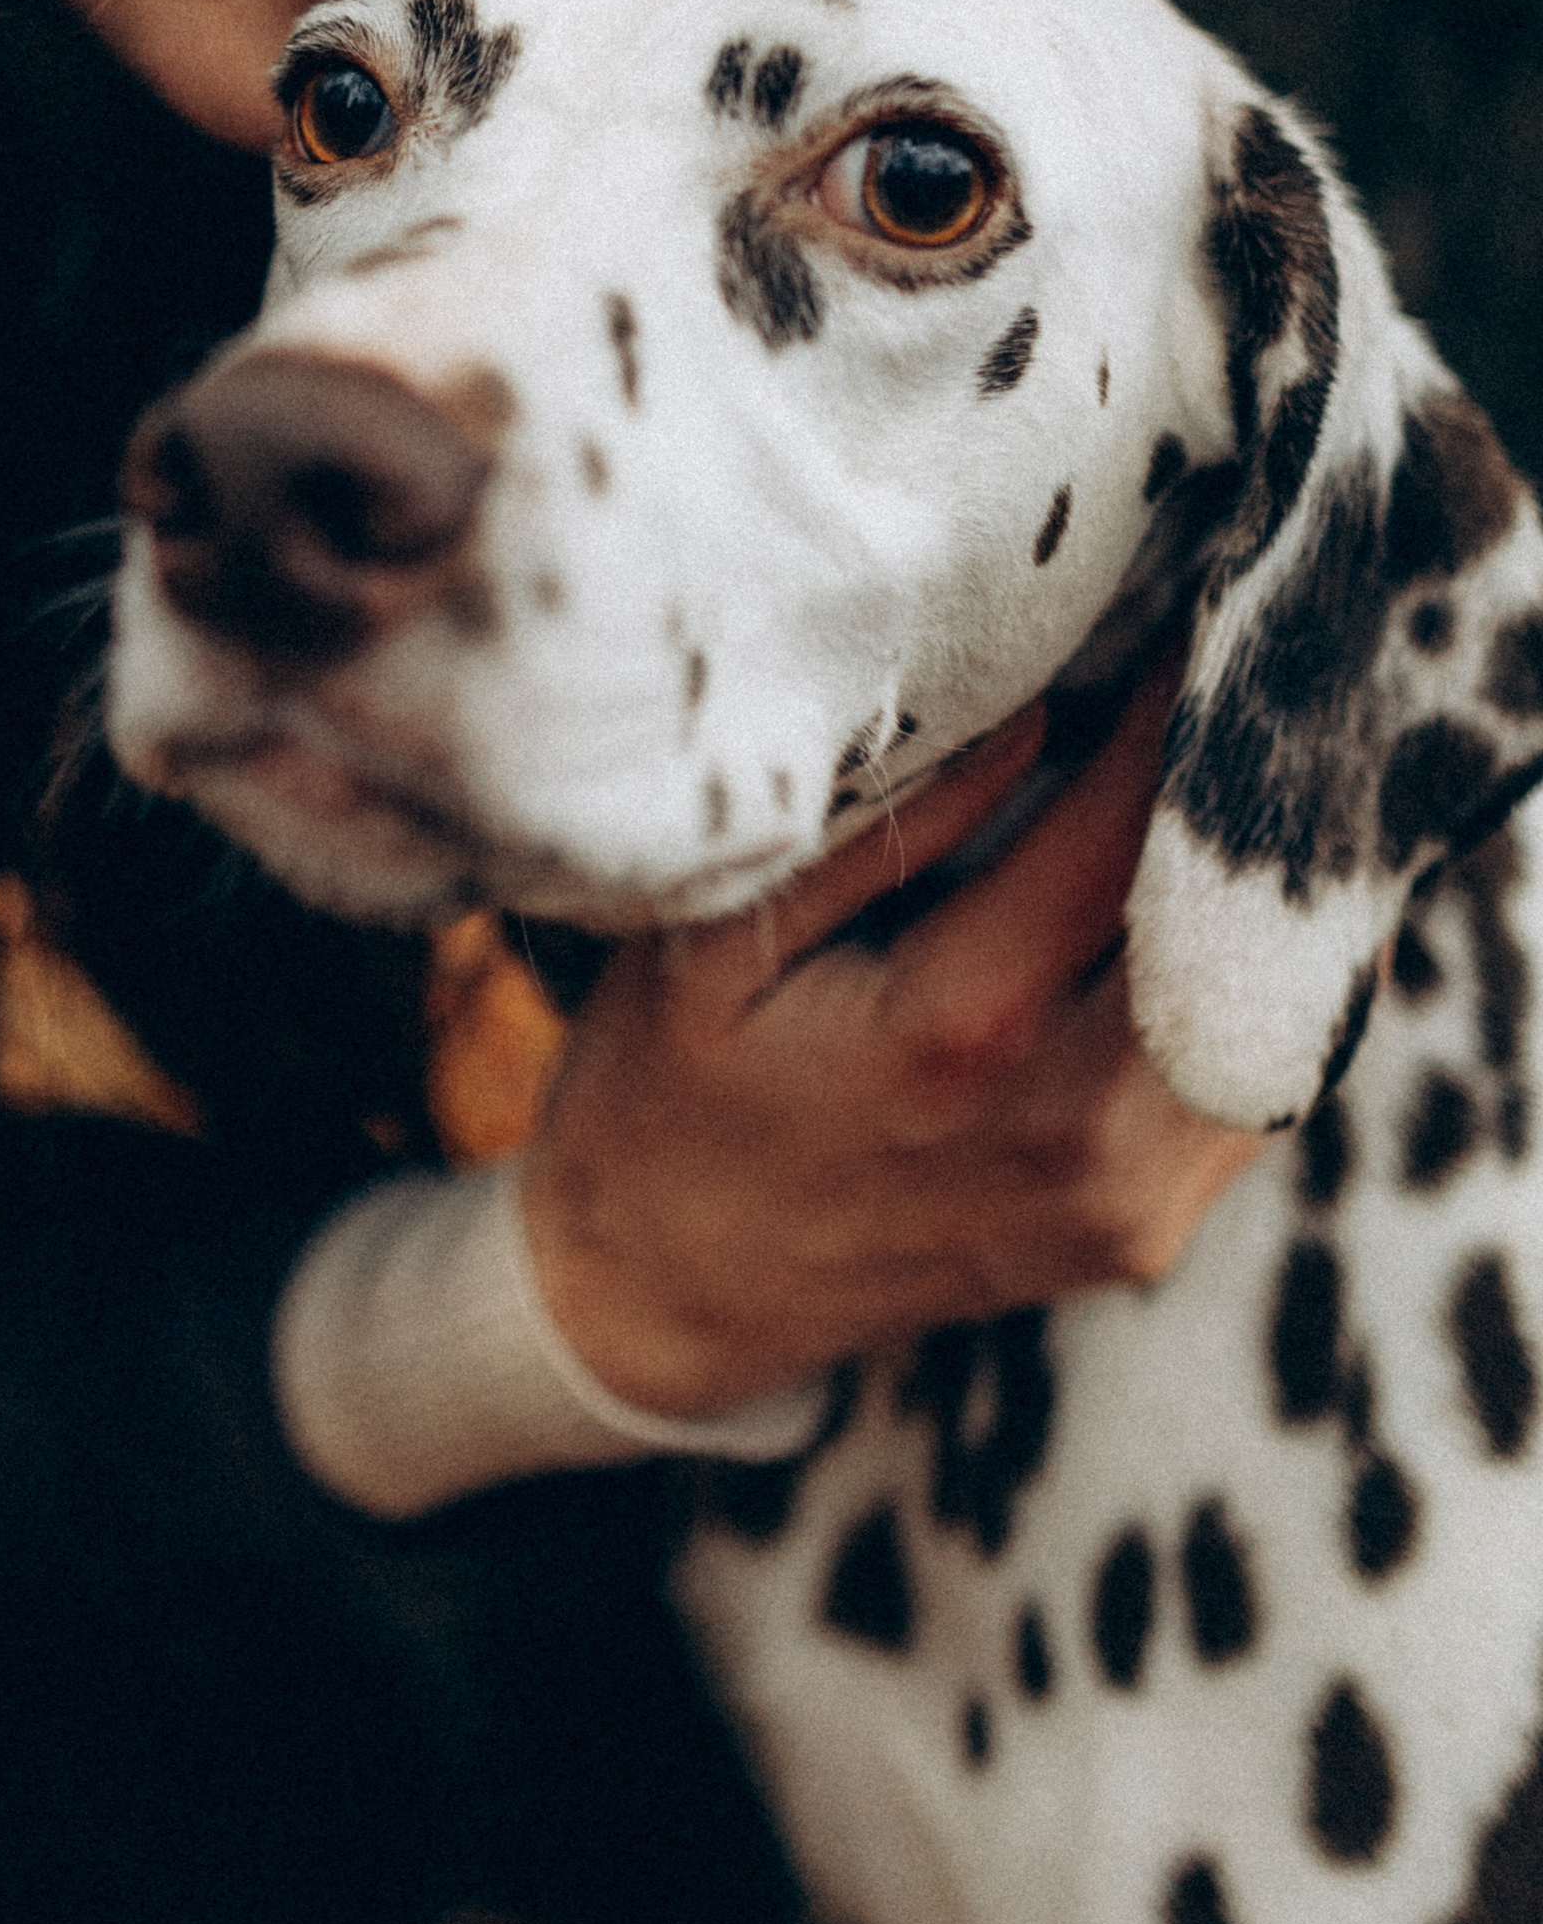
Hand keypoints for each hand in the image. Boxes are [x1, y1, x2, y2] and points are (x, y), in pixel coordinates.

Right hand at [520, 662, 1260, 1421]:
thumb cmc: (664, 1099)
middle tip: (1208, 685)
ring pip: (1262, 1010)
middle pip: (1226, 926)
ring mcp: (1120, 1200)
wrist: (661, 1303)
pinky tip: (1175, 916)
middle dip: (1224, 804)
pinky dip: (1231, 988)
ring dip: (1239, 897)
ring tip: (1191, 791)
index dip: (1169, 719)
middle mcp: (1070, 1131)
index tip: (1186, 620)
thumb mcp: (709, 947)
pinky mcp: (1141, 1233)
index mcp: (957, 1035)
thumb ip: (876, 834)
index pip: (1124, 838)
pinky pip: (1243, 1084)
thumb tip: (1032, 716)